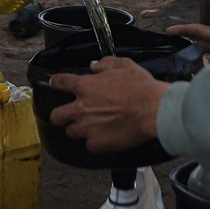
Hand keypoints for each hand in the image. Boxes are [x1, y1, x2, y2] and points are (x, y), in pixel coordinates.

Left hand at [49, 57, 168, 151]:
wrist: (154, 110)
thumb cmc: (141, 87)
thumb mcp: (124, 65)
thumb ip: (105, 64)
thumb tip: (94, 65)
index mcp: (85, 86)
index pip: (60, 82)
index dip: (56, 82)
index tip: (56, 83)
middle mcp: (81, 108)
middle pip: (56, 115)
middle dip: (60, 114)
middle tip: (69, 114)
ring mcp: (88, 128)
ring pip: (71, 132)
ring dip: (79, 129)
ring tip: (91, 127)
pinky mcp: (97, 143)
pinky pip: (89, 144)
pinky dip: (95, 141)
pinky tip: (105, 136)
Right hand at [167, 23, 209, 72]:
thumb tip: (202, 61)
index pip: (198, 30)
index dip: (182, 30)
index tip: (168, 31)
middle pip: (200, 37)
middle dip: (185, 39)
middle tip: (169, 43)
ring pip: (205, 48)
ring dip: (193, 50)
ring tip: (180, 55)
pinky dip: (202, 60)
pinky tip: (198, 68)